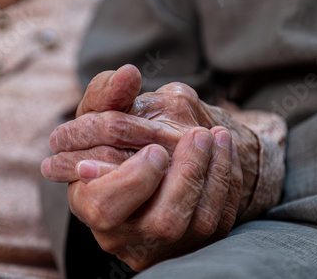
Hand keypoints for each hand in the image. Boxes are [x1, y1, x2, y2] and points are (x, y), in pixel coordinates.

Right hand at [41, 65, 257, 269]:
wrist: (142, 164)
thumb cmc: (111, 138)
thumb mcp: (98, 114)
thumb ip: (104, 94)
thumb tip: (128, 73)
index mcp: (89, 204)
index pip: (104, 207)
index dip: (133, 181)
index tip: (156, 151)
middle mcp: (124, 233)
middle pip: (163, 223)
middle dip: (186, 177)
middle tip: (196, 136)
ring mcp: (162, 243)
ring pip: (198, 223)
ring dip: (212, 172)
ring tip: (214, 135)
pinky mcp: (193, 241)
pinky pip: (220, 218)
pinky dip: (227, 179)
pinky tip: (223, 147)